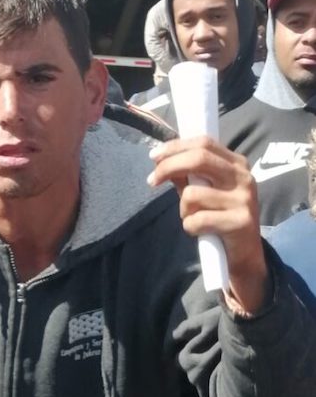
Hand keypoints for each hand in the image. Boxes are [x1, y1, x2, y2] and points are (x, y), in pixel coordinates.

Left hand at [149, 137, 267, 313]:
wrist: (244, 254)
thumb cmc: (219, 219)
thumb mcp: (205, 192)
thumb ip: (188, 176)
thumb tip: (160, 160)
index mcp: (237, 164)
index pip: (204, 143)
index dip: (175, 147)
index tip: (154, 156)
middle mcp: (243, 177)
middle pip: (199, 159)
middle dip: (168, 167)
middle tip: (151, 180)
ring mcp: (244, 199)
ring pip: (192, 194)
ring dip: (183, 210)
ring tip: (193, 219)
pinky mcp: (240, 222)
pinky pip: (197, 220)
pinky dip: (190, 227)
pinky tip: (200, 232)